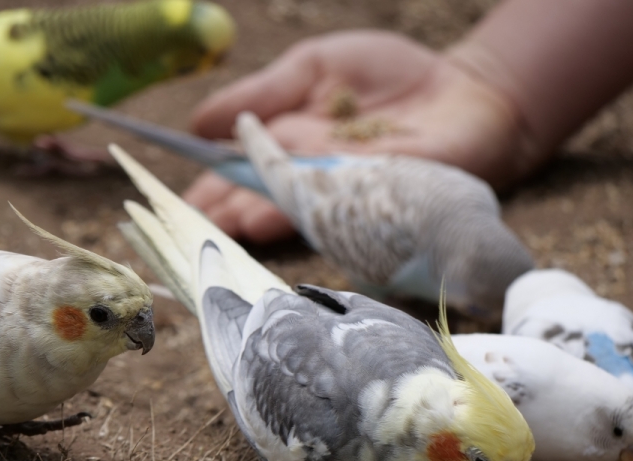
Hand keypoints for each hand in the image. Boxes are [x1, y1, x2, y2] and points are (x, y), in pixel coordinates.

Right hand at [184, 30, 528, 242]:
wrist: (463, 90)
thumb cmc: (391, 75)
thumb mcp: (317, 64)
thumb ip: (267, 89)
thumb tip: (204, 120)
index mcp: (290, 141)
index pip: (238, 168)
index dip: (206, 180)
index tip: (169, 193)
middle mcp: (309, 174)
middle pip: (255, 195)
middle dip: (220, 207)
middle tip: (181, 220)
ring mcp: (339, 192)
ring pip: (284, 209)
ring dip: (248, 217)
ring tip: (216, 223)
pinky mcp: (372, 202)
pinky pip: (326, 212)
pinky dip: (292, 215)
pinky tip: (263, 218)